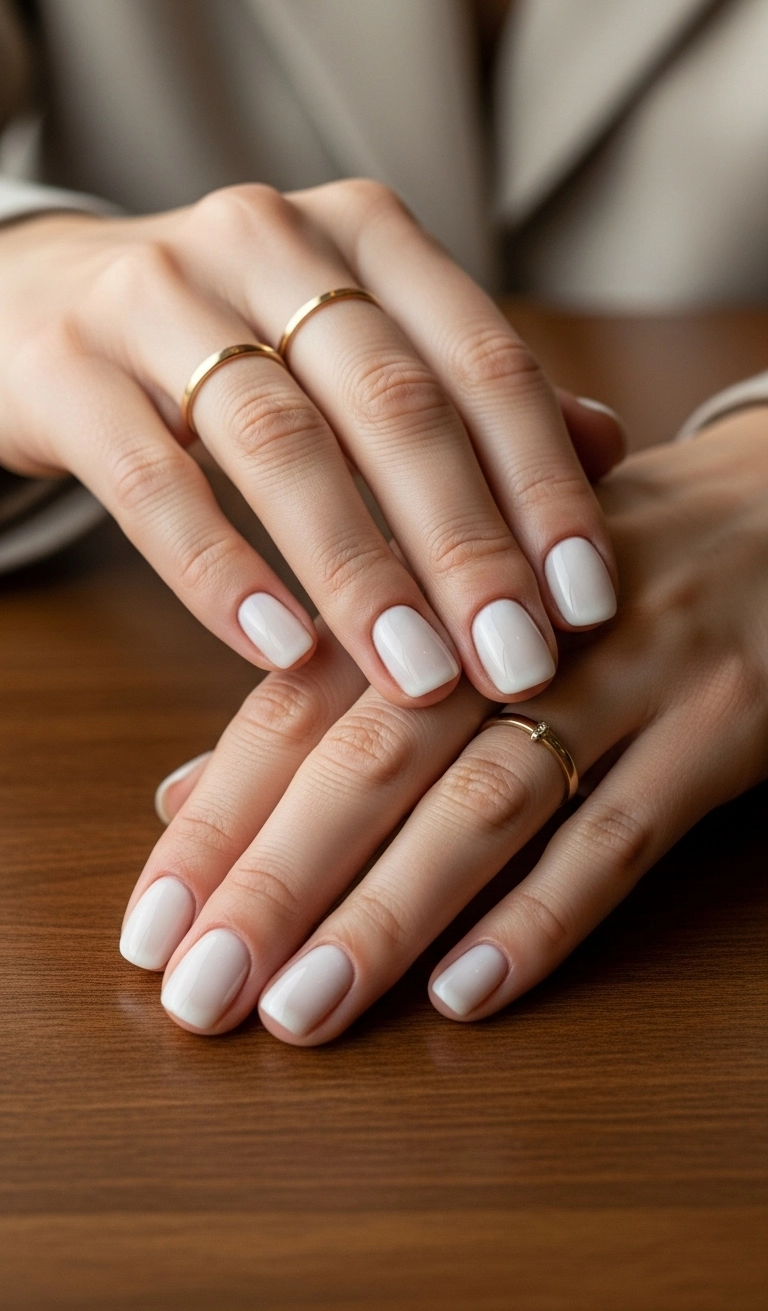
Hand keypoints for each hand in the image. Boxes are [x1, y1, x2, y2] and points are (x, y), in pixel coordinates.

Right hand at [0, 182, 616, 704]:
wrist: (39, 296)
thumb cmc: (230, 339)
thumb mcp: (355, 345)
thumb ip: (470, 392)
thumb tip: (607, 448)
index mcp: (362, 230)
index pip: (481, 359)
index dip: (543, 483)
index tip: (587, 600)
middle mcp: (267, 238)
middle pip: (392, 402)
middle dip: (465, 543)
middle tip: (515, 661)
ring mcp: (157, 293)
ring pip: (279, 441)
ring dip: (359, 571)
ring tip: (414, 677)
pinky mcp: (66, 365)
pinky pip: (153, 480)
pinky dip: (222, 572)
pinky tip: (279, 649)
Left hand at [119, 407, 767, 1040]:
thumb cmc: (598, 559)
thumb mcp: (465, 592)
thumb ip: (329, 692)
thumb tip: (186, 789)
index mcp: (439, 575)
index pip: (300, 698)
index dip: (221, 812)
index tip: (152, 923)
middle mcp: (520, 617)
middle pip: (378, 750)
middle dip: (279, 877)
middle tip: (202, 988)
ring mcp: (631, 664)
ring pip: (492, 796)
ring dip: (390, 912)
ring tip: (303, 1009)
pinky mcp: (725, 717)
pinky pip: (628, 831)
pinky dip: (545, 915)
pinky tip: (468, 992)